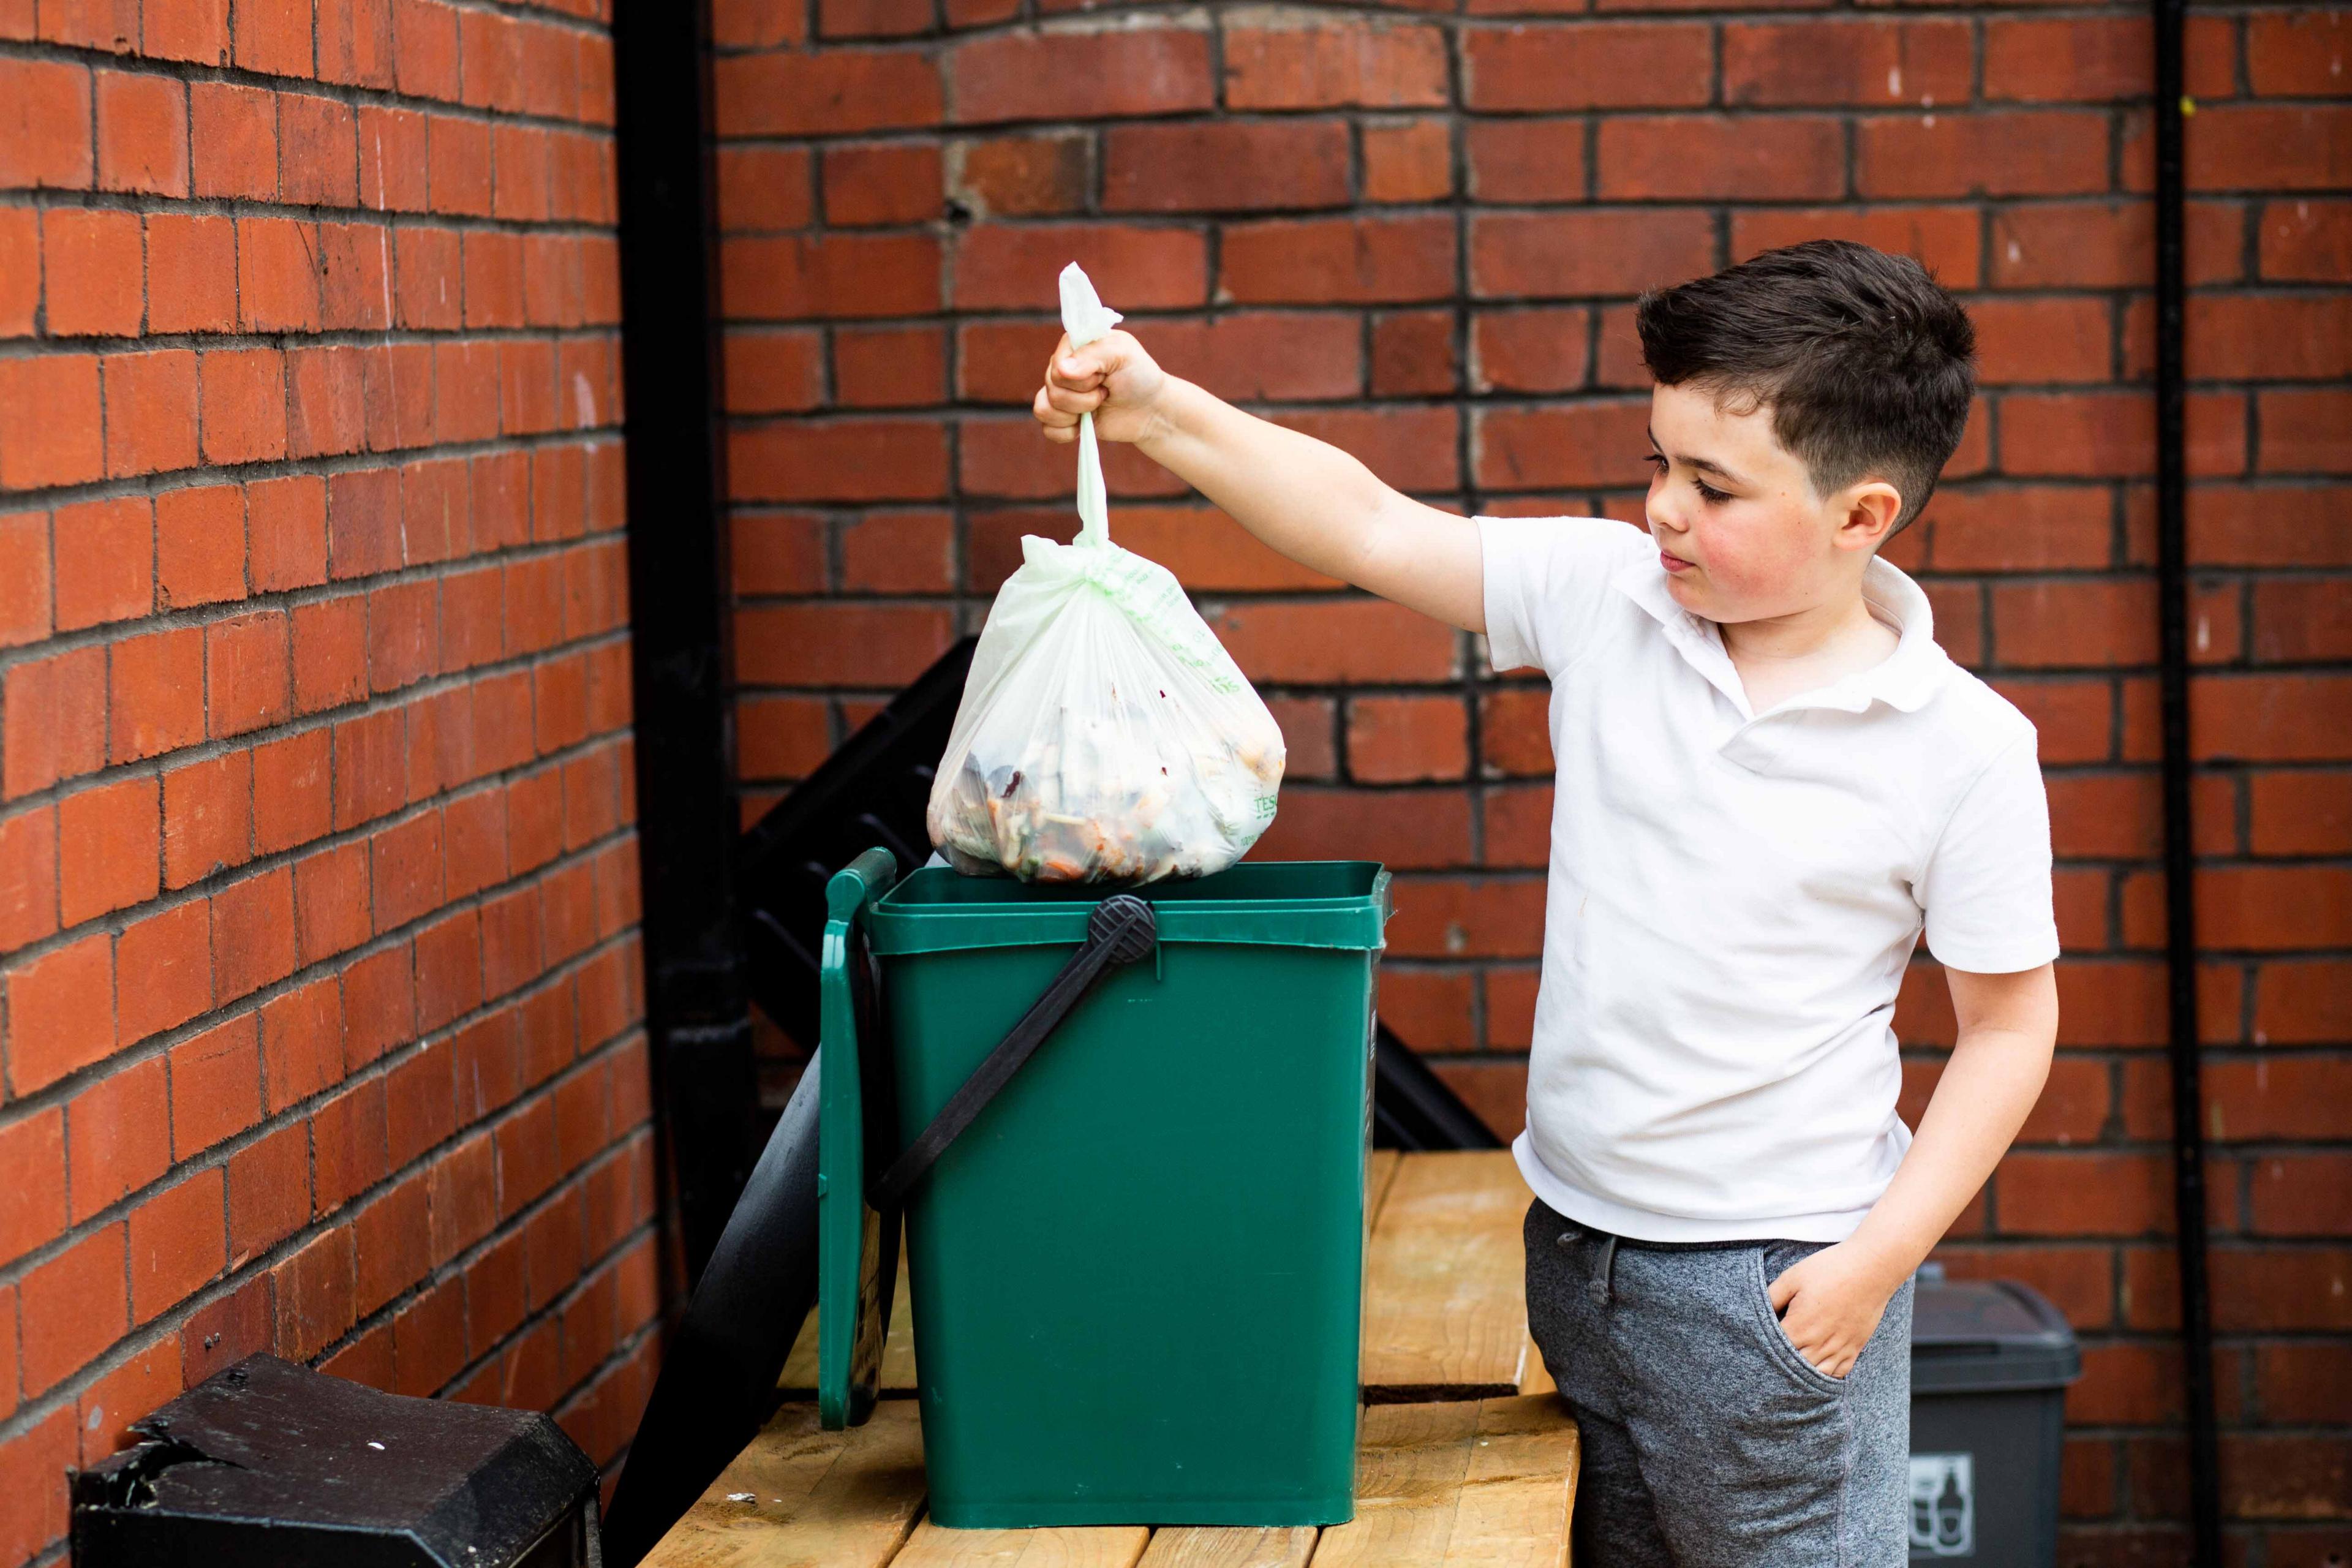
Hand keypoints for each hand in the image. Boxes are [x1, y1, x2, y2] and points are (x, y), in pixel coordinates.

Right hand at [1033, 329, 1169, 445]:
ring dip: (1075, 414)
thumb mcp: (1122, 354)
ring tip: (1097, 406)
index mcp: (1073, 346)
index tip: (1104, 376)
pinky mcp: (1063, 418)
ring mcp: (1061, 393)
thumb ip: (1092, 355)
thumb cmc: (1139, 377)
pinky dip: (1066, 432)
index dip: (1082, 378)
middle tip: (1105, 391)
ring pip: (1044, 409)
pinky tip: (1083, 426)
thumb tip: (1060, 370)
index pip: (1057, 365)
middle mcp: (1063, 368)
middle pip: (1051, 389)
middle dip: (1083, 398)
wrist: (1150, 411)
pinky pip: (1047, 429)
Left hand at [1766, 1241, 1906, 1380]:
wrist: (1870, 1269)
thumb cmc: (1829, 1269)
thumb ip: (1771, 1297)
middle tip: (1772, 1359)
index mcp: (1799, 1327)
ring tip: (1792, 1369)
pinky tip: (1817, 1372)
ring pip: (1816, 1374)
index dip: (1764, 1349)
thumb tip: (1757, 1311)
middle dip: (1781, 1365)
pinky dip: (1826, 1376)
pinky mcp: (1855, 1348)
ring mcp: (1839, 1348)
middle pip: (1794, 1369)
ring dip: (1803, 1374)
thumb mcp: (1792, 1277)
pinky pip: (1839, 1373)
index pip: (1774, 1351)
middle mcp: (1819, 1343)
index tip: (1758, 1346)